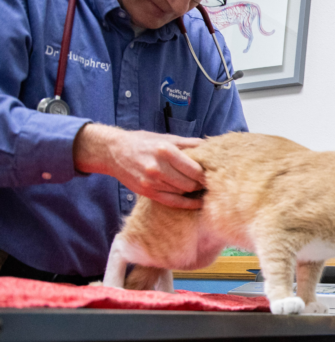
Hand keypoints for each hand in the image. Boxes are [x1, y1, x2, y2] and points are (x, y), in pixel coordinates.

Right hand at [73, 123, 205, 208]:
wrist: (114, 151)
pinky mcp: (147, 193)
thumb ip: (190, 144)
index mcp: (165, 151)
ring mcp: (151, 182)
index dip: (207, 174)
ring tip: (202, 188)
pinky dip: (187, 203)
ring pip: (183, 193)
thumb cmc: (143, 142)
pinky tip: (197, 201)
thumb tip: (212, 146)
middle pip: (190, 183)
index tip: (214, 173)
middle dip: (202, 184)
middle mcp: (157, 168)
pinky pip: (173, 202)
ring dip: (194, 192)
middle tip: (210, 182)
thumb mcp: (166, 138)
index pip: (194, 169)